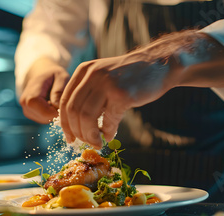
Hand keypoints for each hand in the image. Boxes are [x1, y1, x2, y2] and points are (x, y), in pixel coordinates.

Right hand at [19, 57, 69, 123]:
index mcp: (31, 95)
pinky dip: (50, 113)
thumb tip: (58, 107)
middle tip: (60, 99)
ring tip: (54, 99)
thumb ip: (59, 91)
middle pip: (45, 117)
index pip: (45, 112)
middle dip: (56, 111)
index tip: (64, 102)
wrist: (42, 73)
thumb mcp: (61, 77)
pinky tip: (51, 103)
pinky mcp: (30, 114)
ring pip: (45, 120)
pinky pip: (44, 119)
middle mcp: (25, 104)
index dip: (57, 111)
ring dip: (54, 112)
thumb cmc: (53, 74)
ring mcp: (26, 110)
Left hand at [59, 52, 176, 148]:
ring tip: (97, 143)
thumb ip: (88, 95)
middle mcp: (92, 74)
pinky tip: (109, 136)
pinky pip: (108, 120)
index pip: (64, 101)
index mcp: (83, 70)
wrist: (159, 65)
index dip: (65, 123)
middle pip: (73, 110)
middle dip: (77, 132)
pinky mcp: (122, 94)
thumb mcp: (103, 77)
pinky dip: (107, 132)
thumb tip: (76, 125)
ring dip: (90, 135)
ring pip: (86, 117)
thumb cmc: (130, 77)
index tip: (70, 137)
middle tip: (86, 143)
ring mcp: (106, 83)